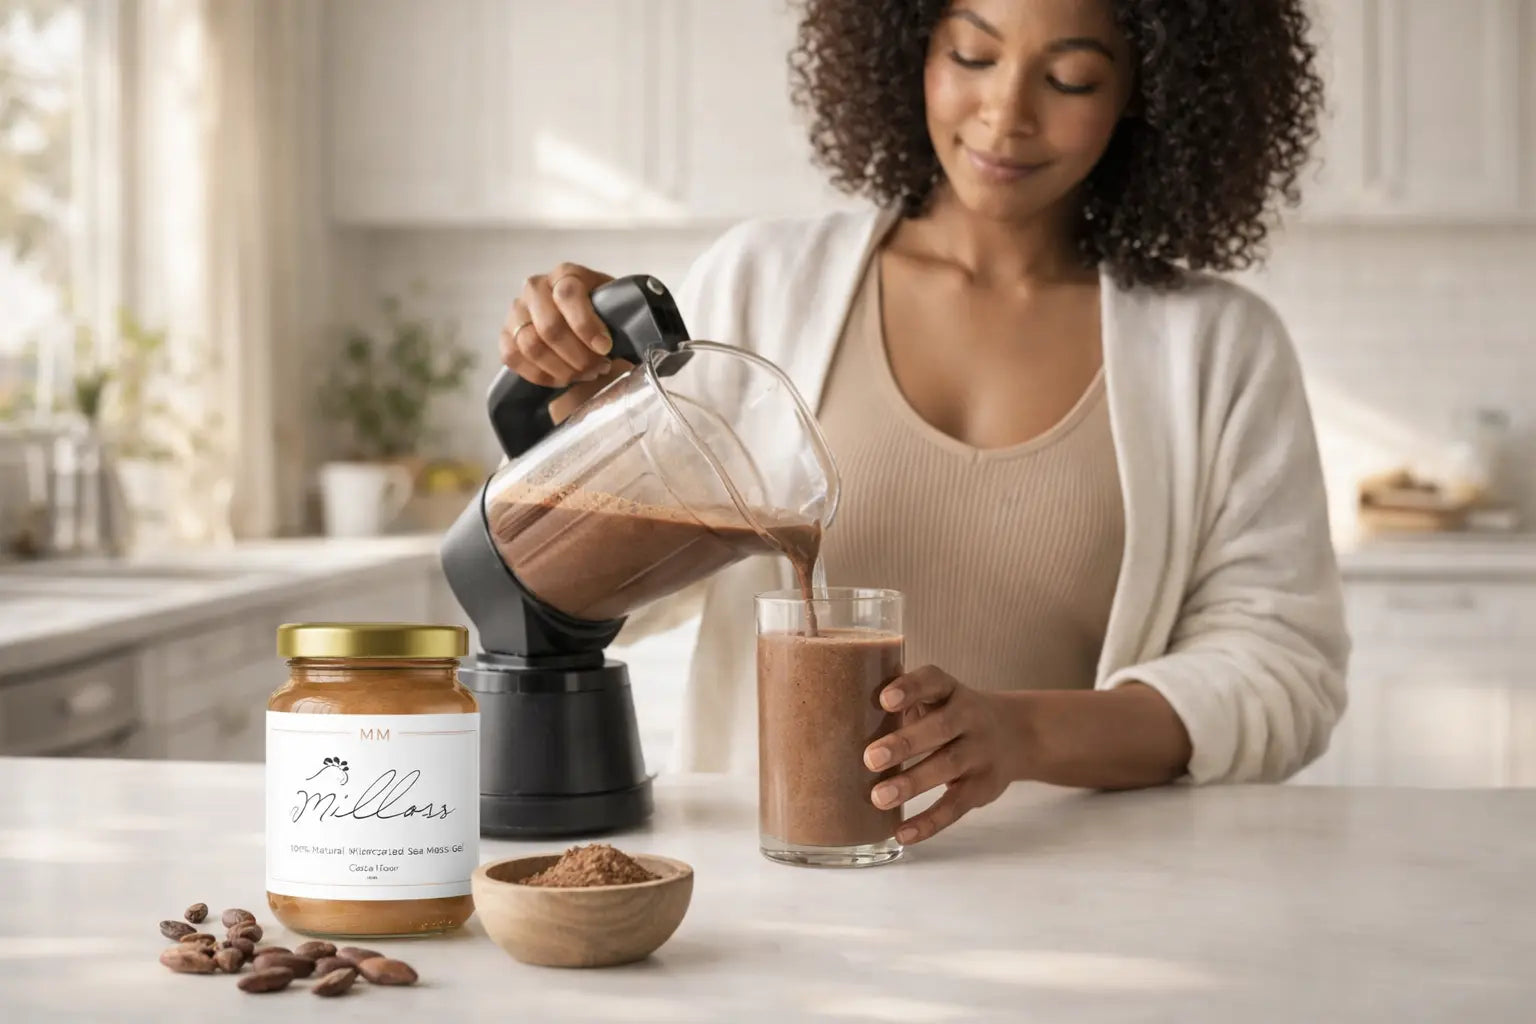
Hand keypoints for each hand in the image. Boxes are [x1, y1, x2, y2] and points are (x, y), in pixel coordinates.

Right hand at [501, 263, 616, 386]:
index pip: (568, 294)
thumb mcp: (616, 305)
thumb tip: (633, 337)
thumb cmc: (602, 313)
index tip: (605, 347)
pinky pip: (513, 357)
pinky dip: (539, 375)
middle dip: (576, 355)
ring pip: (530, 345)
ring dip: (560, 368)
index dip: (586, 325)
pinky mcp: (507, 333)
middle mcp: (537, 287)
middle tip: (597, 368)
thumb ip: (621, 314)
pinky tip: (561, 378)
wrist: (582, 318)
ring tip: (582, 374)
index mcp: (566, 274)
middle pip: (549, 326)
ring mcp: (517, 310)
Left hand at [864, 666, 1022, 844]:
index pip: (933, 681)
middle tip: (870, 758)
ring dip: (913, 783)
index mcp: (951, 691)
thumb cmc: (952, 715)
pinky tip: (902, 833)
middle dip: (905, 743)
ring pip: (948, 766)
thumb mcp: (937, 699)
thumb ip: (902, 703)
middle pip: (940, 728)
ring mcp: (980, 752)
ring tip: (878, 798)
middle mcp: (970, 717)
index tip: (884, 699)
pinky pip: (956, 806)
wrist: (1017, 734)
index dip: (910, 688)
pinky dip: (929, 821)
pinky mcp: (983, 787)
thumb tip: (840, 712)